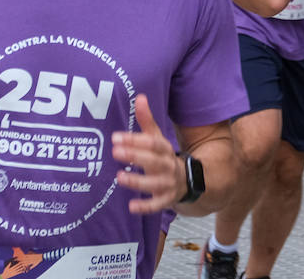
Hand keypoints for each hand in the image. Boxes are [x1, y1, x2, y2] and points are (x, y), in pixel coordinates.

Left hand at [112, 95, 185, 213]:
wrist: (188, 180)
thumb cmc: (164, 157)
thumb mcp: (157, 138)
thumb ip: (147, 121)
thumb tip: (139, 96)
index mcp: (164, 149)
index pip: (152, 142)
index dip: (135, 140)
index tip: (116, 137)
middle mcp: (167, 165)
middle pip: (153, 160)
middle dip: (135, 156)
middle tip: (115, 151)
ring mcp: (168, 183)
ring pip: (154, 182)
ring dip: (137, 181)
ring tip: (119, 177)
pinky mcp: (166, 200)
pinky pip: (157, 204)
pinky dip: (146, 207)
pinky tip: (131, 207)